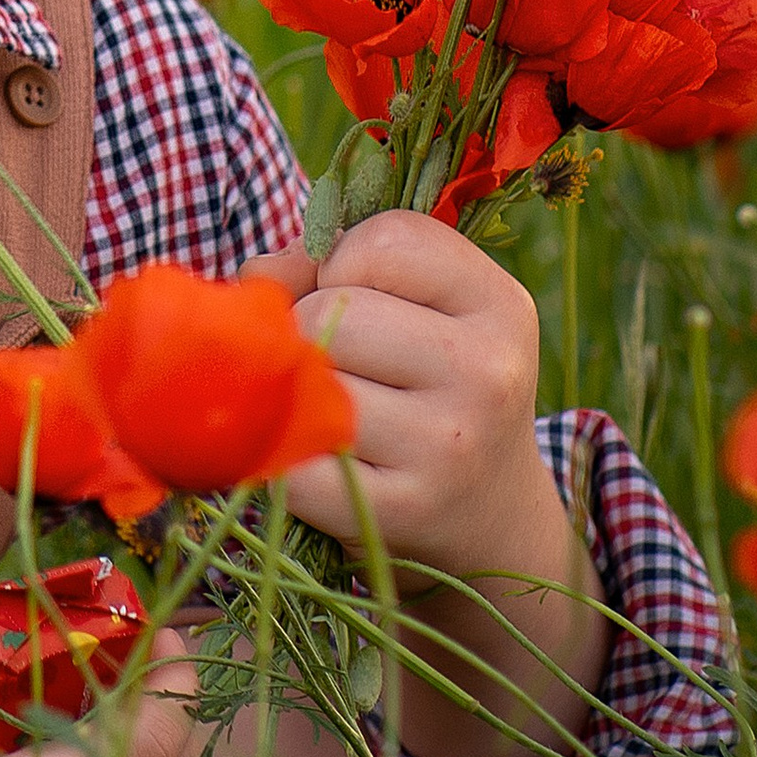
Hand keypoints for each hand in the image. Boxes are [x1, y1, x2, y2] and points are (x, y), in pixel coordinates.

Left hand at [248, 210, 564, 593]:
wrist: (485, 516)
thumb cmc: (428, 389)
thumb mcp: (419, 311)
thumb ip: (333, 267)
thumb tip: (258, 277)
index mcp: (499, 305)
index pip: (387, 240)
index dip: (341, 260)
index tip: (351, 293)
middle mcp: (487, 371)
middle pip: (341, 311)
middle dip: (310, 328)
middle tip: (334, 363)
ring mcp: (449, 444)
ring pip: (314, 381)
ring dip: (295, 393)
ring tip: (326, 408)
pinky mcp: (402, 509)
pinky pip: (296, 459)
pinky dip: (281, 454)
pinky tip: (311, 457)